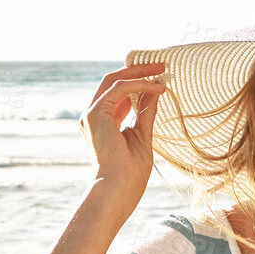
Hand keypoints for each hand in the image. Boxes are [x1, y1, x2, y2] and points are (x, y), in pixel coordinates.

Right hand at [80, 63, 168, 205]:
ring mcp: (92, 113)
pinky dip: (140, 84)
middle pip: (113, 81)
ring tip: (161, 71)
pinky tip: (157, 87)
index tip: (159, 76)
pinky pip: (120, 88)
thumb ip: (146, 111)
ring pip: (114, 80)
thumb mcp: (143, 133)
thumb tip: (155, 91)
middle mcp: (94, 114)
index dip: (137, 81)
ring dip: (139, 73)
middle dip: (137, 71)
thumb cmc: (131, 170)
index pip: (118, 92)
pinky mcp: (96, 113)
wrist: (120, 187)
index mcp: (103, 120)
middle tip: (162, 66)